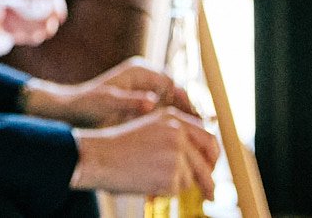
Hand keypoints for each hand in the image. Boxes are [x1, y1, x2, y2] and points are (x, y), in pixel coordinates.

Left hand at [26, 57, 196, 126]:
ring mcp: (148, 91)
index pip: (173, 84)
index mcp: (140, 71)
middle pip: (179, 94)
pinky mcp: (147, 104)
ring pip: (177, 105)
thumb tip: (152, 104)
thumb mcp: (107, 103)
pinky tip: (183, 142)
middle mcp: (147, 78)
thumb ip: (129, 102)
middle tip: (203, 132)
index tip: (197, 121)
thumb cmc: (87, 104)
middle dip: (192, 112)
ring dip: (187, 120)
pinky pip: (169, 113)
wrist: (73, 110)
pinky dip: (177, 125)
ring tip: (198, 141)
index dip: (188, 102)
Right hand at [71, 109, 219, 198]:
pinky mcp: (172, 174)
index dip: (213, 156)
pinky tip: (149, 181)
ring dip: (180, 184)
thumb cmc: (120, 145)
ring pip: (193, 178)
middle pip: (208, 161)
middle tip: (210, 191)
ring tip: (155, 178)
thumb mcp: (149, 129)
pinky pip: (179, 189)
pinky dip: (167, 190)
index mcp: (172, 119)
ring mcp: (176, 154)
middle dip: (210, 178)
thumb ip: (176, 136)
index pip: (209, 139)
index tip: (211, 168)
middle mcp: (178, 133)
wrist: (98, 155)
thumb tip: (204, 158)